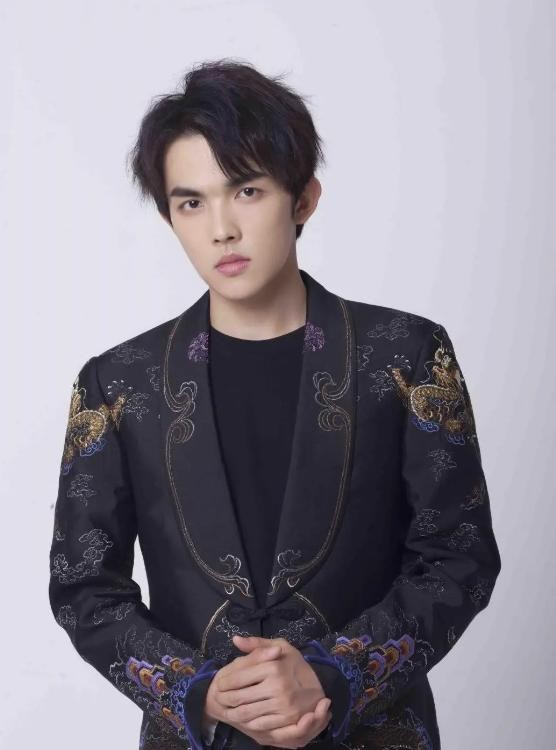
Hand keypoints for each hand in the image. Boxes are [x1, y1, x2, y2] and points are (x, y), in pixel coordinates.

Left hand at [204, 635, 331, 748]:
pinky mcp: (285, 720)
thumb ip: (256, 644)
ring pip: (246, 713)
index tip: (218, 683)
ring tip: (225, 708)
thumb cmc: (295, 664)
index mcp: (273, 667)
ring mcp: (282, 705)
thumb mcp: (280, 646)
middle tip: (217, 698)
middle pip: (239, 697)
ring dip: (231, 712)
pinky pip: (258, 724)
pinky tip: (241, 718)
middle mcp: (278, 686)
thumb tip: (234, 640)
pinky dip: (245, 723)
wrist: (317, 687)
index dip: (224, 681)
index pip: (238, 677)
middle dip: (224, 699)